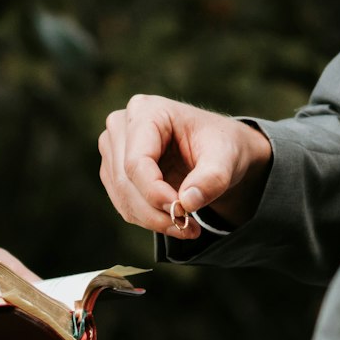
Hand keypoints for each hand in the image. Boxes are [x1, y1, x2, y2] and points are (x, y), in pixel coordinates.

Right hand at [98, 94, 272, 237]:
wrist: (216, 150)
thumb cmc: (220, 146)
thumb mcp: (226, 158)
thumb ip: (212, 179)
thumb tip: (186, 203)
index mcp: (146, 111)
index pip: (136, 162)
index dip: (155, 193)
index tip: (182, 213)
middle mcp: (121, 126)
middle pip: (126, 182)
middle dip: (155, 212)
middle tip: (187, 228)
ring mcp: (113, 148)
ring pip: (122, 197)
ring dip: (152, 220)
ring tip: (186, 226)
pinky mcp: (113, 170)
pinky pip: (123, 204)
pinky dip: (147, 219)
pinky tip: (173, 219)